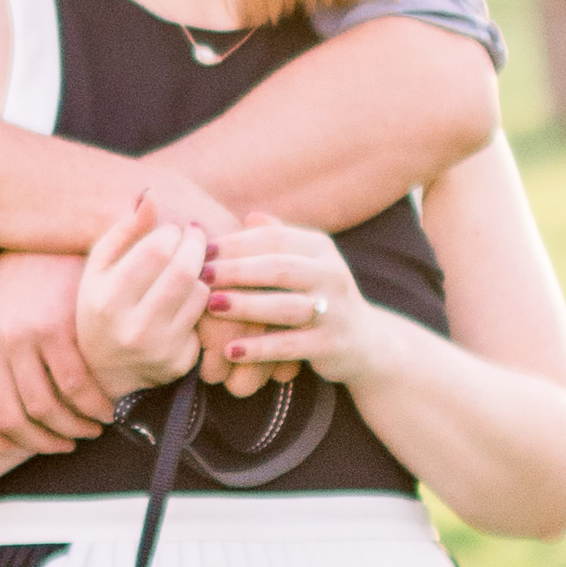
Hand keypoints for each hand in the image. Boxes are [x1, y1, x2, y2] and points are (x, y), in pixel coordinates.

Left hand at [0, 248, 106, 455]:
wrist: (49, 236)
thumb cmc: (9, 277)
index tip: (20, 449)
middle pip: (11, 418)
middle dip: (42, 441)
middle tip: (65, 445)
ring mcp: (22, 337)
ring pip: (44, 406)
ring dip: (71, 428)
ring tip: (89, 428)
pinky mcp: (57, 326)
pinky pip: (75, 383)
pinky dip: (92, 404)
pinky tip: (103, 408)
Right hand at [76, 190, 211, 398]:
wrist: (105, 371)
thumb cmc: (103, 306)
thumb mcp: (100, 268)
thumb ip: (125, 229)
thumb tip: (151, 194)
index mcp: (106, 299)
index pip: (155, 250)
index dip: (172, 233)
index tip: (172, 230)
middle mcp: (131, 327)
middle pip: (183, 270)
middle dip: (195, 245)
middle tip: (195, 236)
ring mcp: (158, 349)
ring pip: (199, 292)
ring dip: (201, 272)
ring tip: (189, 265)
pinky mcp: (179, 362)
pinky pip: (205, 317)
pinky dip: (203, 299)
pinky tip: (191, 294)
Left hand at [198, 220, 378, 385]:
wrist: (364, 342)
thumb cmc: (319, 297)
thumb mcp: (306, 264)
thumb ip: (279, 240)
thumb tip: (249, 216)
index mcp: (321, 249)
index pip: (274, 238)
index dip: (236, 243)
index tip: (202, 250)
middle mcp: (332, 274)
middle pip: (279, 267)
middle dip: (236, 270)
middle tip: (201, 275)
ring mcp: (335, 311)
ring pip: (285, 306)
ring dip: (245, 306)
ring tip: (211, 306)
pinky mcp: (331, 344)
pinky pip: (289, 346)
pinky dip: (259, 349)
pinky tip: (231, 351)